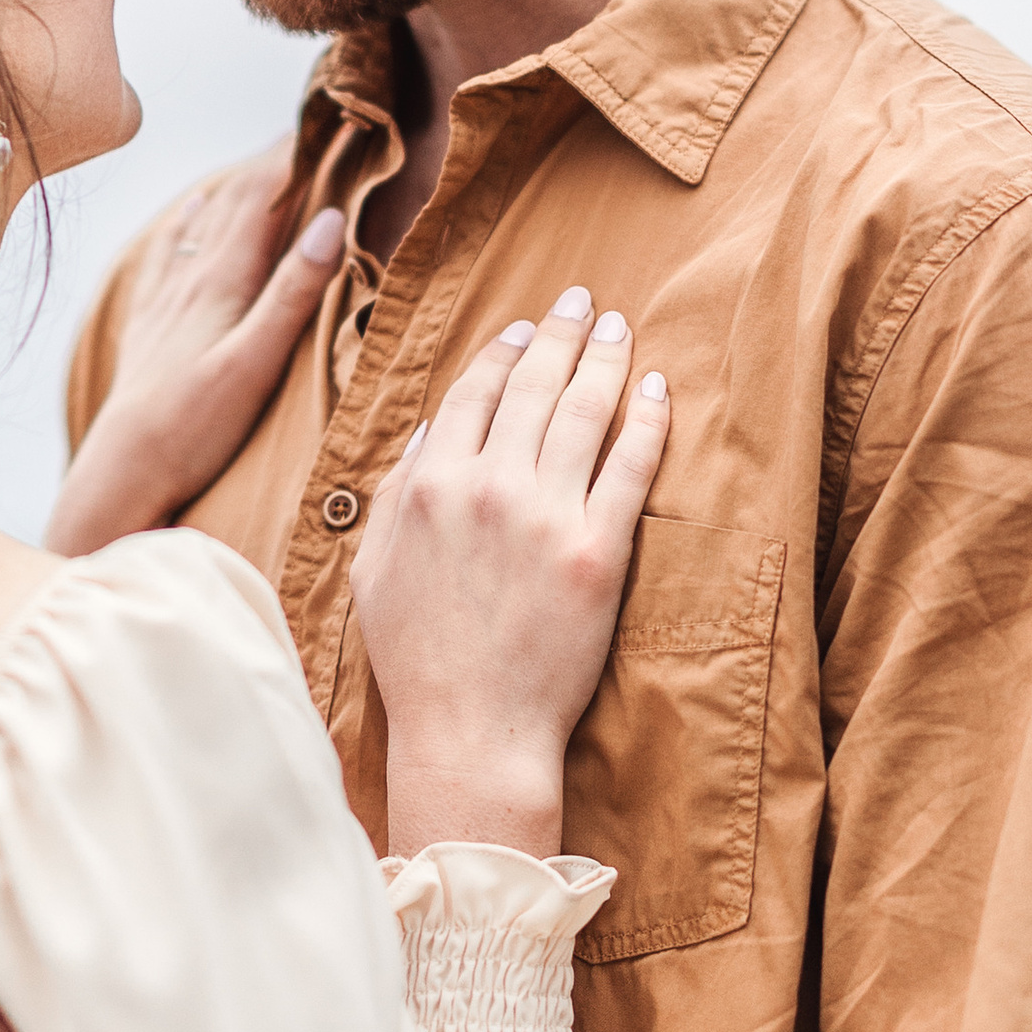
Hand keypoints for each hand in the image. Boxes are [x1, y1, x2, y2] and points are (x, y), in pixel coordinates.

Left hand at [45, 149, 346, 553]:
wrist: (122, 471)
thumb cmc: (195, 425)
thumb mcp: (257, 360)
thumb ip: (293, 292)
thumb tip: (330, 219)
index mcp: (221, 280)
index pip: (260, 195)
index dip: (293, 153)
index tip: (328, 119)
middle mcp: (188, 278)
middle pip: (232, 201)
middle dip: (270, 162)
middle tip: (306, 130)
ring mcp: (163, 299)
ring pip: (200, 223)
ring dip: (233, 188)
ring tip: (257, 163)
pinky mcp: (148, 324)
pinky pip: (169, 254)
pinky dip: (189, 224)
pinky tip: (188, 219)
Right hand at [350, 287, 670, 857]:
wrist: (472, 731)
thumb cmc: (418, 659)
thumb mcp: (374, 569)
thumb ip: (396, 491)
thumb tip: (430, 431)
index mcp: (428, 486)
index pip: (471, 393)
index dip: (502, 351)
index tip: (525, 328)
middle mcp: (486, 487)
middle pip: (533, 387)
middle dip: (561, 333)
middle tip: (583, 300)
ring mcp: (545, 516)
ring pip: (583, 412)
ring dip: (605, 358)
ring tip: (620, 329)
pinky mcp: (597, 550)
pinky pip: (630, 465)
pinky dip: (647, 419)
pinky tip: (657, 389)